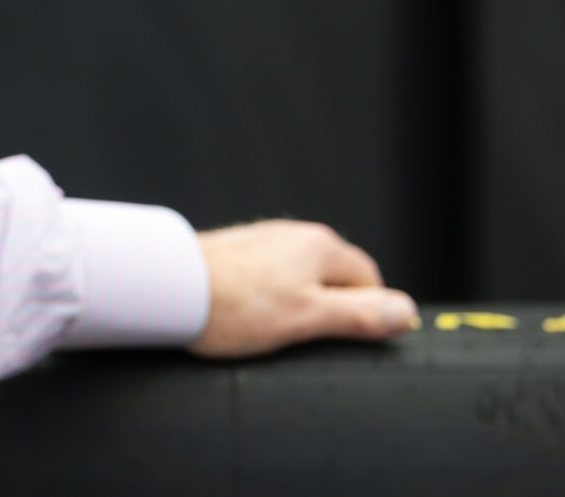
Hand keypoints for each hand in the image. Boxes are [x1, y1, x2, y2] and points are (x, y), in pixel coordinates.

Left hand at [189, 219, 417, 357]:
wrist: (167, 288)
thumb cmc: (233, 303)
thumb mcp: (309, 318)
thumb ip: (360, 315)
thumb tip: (405, 312)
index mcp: (320, 246)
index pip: (368, 277)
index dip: (365, 312)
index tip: (348, 337)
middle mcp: (291, 235)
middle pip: (331, 277)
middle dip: (326, 308)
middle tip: (303, 337)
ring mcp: (260, 241)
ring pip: (296, 279)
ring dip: (292, 305)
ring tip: (267, 328)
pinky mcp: (233, 253)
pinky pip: (265, 279)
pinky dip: (263, 299)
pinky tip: (244, 316)